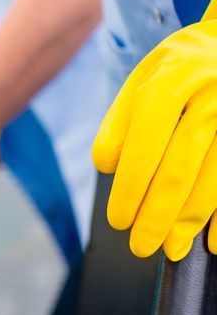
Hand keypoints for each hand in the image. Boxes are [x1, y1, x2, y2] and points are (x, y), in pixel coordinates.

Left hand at [92, 0, 216, 259]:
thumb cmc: (184, 66)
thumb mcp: (144, 78)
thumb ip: (121, 123)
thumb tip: (107, 168)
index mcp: (175, 81)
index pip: (145, 146)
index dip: (129, 190)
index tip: (118, 220)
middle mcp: (213, 98)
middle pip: (180, 171)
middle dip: (157, 217)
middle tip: (140, 246)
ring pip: (213, 182)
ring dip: (190, 223)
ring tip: (171, 249)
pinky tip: (214, 241)